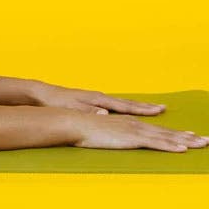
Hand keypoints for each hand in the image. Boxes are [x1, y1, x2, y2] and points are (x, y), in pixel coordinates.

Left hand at [26, 81, 166, 116]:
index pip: (126, 106)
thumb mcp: (72, 109)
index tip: (160, 110)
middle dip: (149, 108)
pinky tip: (135, 111)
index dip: (143, 109)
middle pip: (130, 104)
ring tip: (157, 109)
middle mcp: (102, 99)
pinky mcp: (94, 103)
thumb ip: (90, 112)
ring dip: (142, 108)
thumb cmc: (57, 103)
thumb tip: (107, 113)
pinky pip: (118, 107)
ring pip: (126, 105)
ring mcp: (99, 100)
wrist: (42, 94)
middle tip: (165, 109)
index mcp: (99, 100)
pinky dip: (130, 109)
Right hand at [68, 109, 208, 152]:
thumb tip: (115, 137)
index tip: (190, 136)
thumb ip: (111, 134)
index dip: (175, 134)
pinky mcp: (132, 138)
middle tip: (207, 141)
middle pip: (168, 132)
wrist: (74, 123)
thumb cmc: (83, 129)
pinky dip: (171, 145)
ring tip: (204, 144)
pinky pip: (156, 143)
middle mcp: (137, 126)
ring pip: (167, 137)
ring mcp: (136, 131)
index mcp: (130, 125)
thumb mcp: (101, 133)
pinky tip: (183, 148)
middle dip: (189, 137)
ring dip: (187, 141)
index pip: (157, 131)